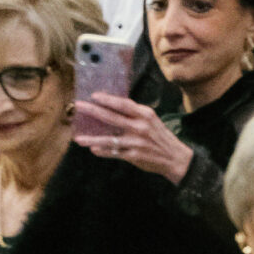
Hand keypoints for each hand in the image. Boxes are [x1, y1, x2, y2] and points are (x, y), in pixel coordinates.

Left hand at [78, 91, 193, 184]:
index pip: (123, 104)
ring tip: (78, 139)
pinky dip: (102, 151)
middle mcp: (140, 127)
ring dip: (92, 139)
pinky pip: (114, 153)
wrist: (175, 158)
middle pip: (112, 117)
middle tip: (79, 106)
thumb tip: (111, 106)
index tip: (93, 95)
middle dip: (93, 111)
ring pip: (109, 139)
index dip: (108, 99)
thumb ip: (134, 114)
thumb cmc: (159, 136)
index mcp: (145, 114)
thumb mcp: (151, 120)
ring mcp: (136, 142)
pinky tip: (93, 149)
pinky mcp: (134, 156)